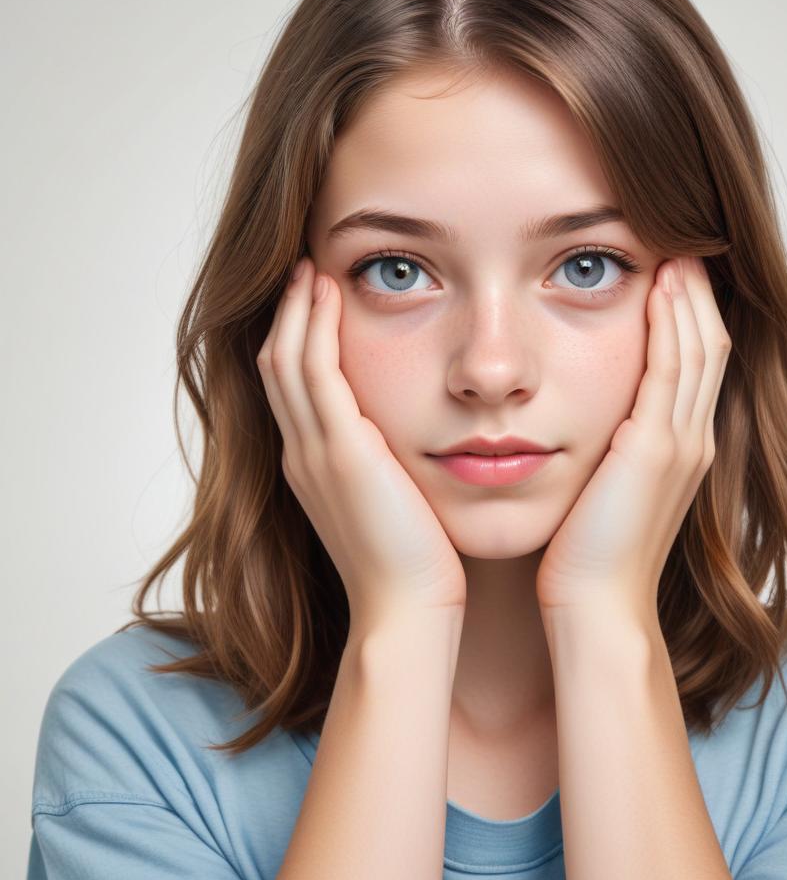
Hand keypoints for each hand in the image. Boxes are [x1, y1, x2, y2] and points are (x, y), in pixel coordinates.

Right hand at [256, 257, 466, 629]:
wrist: (408, 610)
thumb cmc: (415, 563)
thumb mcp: (393, 503)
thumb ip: (388, 468)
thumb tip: (409, 442)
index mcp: (312, 467)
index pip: (291, 388)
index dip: (296, 339)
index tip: (313, 301)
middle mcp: (301, 455)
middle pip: (277, 365)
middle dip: (288, 315)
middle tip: (301, 271)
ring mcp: (313, 452)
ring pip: (287, 360)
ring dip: (298, 310)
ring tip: (311, 269)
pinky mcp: (339, 450)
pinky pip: (315, 371)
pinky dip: (316, 327)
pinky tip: (329, 292)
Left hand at [535, 256, 730, 621]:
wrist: (596, 605)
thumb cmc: (590, 553)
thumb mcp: (608, 488)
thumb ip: (613, 448)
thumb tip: (595, 417)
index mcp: (683, 448)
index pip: (697, 364)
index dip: (692, 316)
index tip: (676, 273)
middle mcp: (694, 440)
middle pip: (709, 347)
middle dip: (699, 295)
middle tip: (686, 246)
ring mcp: (681, 444)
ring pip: (698, 350)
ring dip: (689, 297)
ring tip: (677, 250)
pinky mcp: (654, 449)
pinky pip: (671, 369)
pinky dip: (670, 324)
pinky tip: (659, 286)